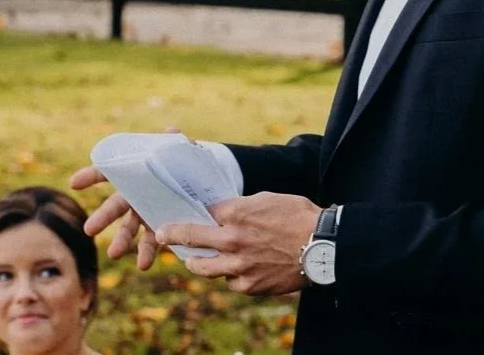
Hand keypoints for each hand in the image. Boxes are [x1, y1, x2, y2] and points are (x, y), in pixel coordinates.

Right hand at [69, 125, 181, 269]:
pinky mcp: (159, 228)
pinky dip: (147, 253)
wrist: (202, 185)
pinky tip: (144, 264)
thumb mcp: (180, 153)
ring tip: (114, 254)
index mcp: (136, 176)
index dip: (92, 175)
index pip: (109, 172)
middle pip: (114, 206)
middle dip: (102, 218)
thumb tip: (172, 129)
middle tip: (89, 230)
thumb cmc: (183, 166)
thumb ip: (174, 144)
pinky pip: (151, 242)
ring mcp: (145, 214)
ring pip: (129, 229)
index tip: (74, 182)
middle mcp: (135, 197)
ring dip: (121, 242)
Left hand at [156, 192, 320, 295]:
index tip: (179, 214)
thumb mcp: (268, 199)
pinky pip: (230, 282)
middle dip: (172, 236)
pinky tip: (238, 270)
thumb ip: (242, 206)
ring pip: (202, 268)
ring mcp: (238, 266)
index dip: (192, 212)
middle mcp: (231, 240)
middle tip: (161, 235)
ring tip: (192, 260)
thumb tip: (225, 212)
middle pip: (191, 238)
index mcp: (236, 213)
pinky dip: (231, 276)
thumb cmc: (298, 215)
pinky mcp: (248, 285)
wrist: (321, 244)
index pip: (203, 213)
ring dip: (195, 263)